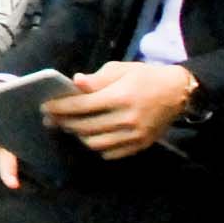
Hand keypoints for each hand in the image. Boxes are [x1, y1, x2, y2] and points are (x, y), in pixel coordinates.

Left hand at [43, 62, 197, 158]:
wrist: (178, 92)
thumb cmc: (145, 76)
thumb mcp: (121, 69)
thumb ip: (97, 79)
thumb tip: (75, 83)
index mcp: (120, 96)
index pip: (82, 106)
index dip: (60, 108)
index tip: (45, 107)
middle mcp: (126, 119)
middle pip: (85, 126)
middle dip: (64, 122)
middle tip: (51, 119)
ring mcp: (134, 135)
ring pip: (95, 143)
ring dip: (78, 136)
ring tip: (70, 127)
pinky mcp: (140, 145)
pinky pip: (110, 153)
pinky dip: (97, 146)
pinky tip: (90, 136)